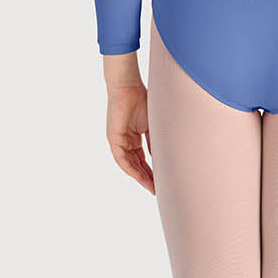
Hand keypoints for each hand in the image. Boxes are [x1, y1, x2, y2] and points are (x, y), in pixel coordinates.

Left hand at [103, 52, 154, 193]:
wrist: (128, 87)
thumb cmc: (142, 100)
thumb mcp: (153, 125)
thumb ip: (156, 141)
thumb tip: (163, 157)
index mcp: (134, 137)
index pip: (143, 159)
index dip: (152, 171)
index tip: (162, 181)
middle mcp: (126, 141)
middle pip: (137, 164)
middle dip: (147, 177)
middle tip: (158, 189)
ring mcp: (119, 141)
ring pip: (129, 164)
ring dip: (140, 176)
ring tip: (151, 187)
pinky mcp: (114, 139)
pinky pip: (121, 159)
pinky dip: (131, 168)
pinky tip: (139, 176)